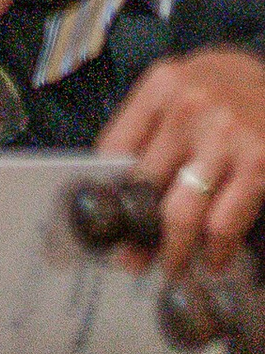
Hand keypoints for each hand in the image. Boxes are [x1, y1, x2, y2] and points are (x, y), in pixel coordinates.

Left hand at [98, 47, 264, 275]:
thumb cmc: (219, 90)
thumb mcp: (176, 89)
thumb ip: (146, 129)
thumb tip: (116, 192)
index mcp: (161, 86)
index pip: (115, 147)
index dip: (107, 191)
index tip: (104, 221)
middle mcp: (190, 108)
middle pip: (146, 185)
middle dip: (137, 232)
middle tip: (133, 260)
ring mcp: (227, 137)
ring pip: (184, 214)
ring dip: (174, 251)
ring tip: (171, 267)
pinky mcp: (259, 163)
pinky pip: (225, 223)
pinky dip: (215, 250)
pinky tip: (211, 258)